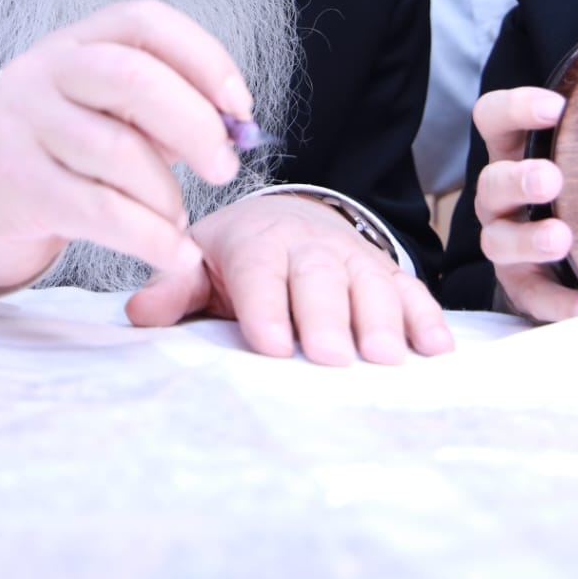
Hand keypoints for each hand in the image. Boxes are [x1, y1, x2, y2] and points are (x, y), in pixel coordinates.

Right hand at [0, 0, 245, 291]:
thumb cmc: (65, 155)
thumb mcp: (110, 117)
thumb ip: (167, 112)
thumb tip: (234, 131)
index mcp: (75, 42)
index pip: (145, 21)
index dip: (204, 57)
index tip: (240, 107)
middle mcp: (42, 70)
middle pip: (132, 76)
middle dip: (195, 124)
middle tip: (224, 169)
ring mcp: (22, 123)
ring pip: (119, 151)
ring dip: (168, 195)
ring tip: (179, 220)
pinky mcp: (16, 183)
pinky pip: (100, 210)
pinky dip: (151, 239)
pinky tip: (175, 254)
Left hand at [127, 192, 453, 365]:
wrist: (288, 220)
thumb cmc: (239, 255)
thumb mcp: (201, 263)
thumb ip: (176, 290)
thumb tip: (140, 312)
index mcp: (256, 243)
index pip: (259, 272)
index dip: (265, 307)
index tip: (271, 345)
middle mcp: (308, 247)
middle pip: (318, 280)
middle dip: (325, 317)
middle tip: (330, 356)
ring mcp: (353, 259)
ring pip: (369, 285)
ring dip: (379, 320)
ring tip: (383, 358)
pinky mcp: (387, 274)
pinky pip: (411, 292)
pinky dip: (426, 318)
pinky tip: (436, 349)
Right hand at [472, 87, 577, 321]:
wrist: (561, 256)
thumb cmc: (571, 193)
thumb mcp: (573, 159)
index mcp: (509, 155)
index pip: (493, 119)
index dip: (515, 109)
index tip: (556, 108)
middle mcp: (497, 199)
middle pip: (491, 182)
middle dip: (518, 180)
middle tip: (551, 179)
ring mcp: (503, 242)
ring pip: (498, 241)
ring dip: (528, 239)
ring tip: (561, 238)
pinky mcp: (521, 286)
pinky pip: (534, 296)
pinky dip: (560, 303)